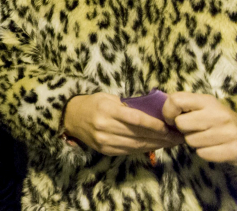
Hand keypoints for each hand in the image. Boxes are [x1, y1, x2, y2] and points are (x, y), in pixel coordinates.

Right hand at [63, 93, 182, 155]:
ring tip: (171, 142)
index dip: (156, 125)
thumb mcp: (108, 98)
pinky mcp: (105, 150)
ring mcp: (104, 141)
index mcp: (107, 110)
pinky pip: (130, 151)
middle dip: (162, 137)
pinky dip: (145, 149)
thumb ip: (128, 105)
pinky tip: (155, 145)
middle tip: (178, 137)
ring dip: (156, 145)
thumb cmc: (92, 103)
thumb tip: (154, 112)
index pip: (136, 119)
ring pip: (137, 145)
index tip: (171, 127)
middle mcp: (105, 127)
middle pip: (139, 134)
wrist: (70, 117)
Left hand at [163, 92, 236, 162]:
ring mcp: (227, 132)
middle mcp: (218, 114)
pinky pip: (202, 153)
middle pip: (180, 123)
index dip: (168, 111)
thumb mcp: (203, 107)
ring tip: (207, 138)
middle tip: (194, 129)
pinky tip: (214, 147)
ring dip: (195, 142)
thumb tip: (156, 101)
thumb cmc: (218, 122)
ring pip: (191, 141)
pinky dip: (205, 152)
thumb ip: (183, 104)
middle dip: (183, 129)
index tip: (172, 118)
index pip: (175, 100)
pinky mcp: (232, 150)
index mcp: (207, 101)